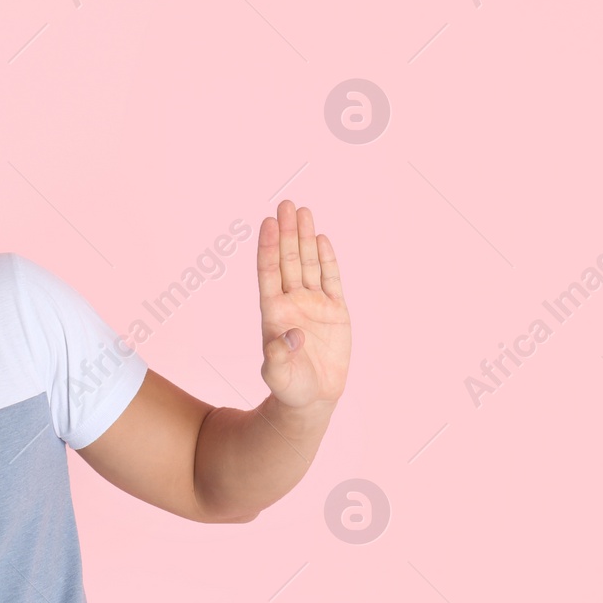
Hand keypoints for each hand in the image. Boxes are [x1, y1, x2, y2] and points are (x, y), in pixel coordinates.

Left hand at [257, 200, 349, 409]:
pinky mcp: (334, 311)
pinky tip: (322, 239)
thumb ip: (277, 357)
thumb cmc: (289, 387)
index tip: (268, 222)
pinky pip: (331, 279)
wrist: (313, 398)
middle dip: (288, 232)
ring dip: (305, 238)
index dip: (269, 247)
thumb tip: (288, 335)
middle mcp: (292, 302)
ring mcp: (313, 304)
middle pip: (289, 260)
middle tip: (286, 204)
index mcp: (274, 313)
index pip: (269, 273)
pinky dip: (326, 259)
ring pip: (308, 264)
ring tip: (302, 211)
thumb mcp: (277, 375)